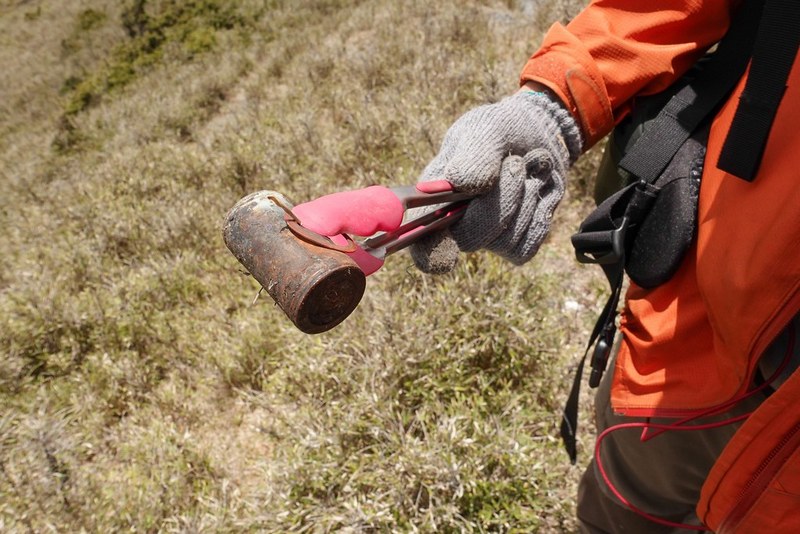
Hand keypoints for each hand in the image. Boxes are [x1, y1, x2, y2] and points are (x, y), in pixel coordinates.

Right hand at [410, 90, 581, 272]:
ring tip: (527, 167)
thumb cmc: (499, 130)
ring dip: (526, 198)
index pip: (420, 239)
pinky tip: (538, 188)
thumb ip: (474, 154)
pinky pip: (527, 245)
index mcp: (432, 198)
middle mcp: (454, 225)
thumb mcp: (485, 129)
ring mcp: (485, 238)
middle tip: (516, 164)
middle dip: (500, 200)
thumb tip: (462, 184)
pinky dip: (539, 213)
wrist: (538, 133)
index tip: (444, 256)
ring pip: (505, 240)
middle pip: (470, 239)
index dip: (427, 252)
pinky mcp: (516, 243)